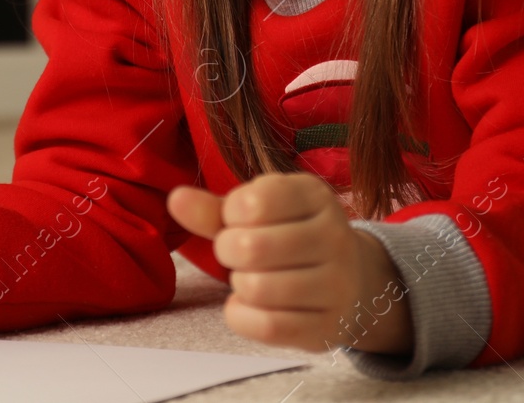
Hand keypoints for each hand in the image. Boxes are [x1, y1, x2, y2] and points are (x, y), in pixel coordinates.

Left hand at [166, 173, 411, 354]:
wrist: (348, 281)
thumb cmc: (287, 237)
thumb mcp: (255, 214)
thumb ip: (213, 209)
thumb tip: (175, 199)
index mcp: (315, 195)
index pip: (251, 202)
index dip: (230, 214)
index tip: (240, 219)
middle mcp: (335, 236)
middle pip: (249, 248)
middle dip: (228, 251)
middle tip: (239, 252)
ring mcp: (337, 285)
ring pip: (256, 288)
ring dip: (239, 284)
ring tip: (253, 276)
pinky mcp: (327, 327)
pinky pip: (266, 326)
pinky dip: (242, 316)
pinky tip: (250, 305)